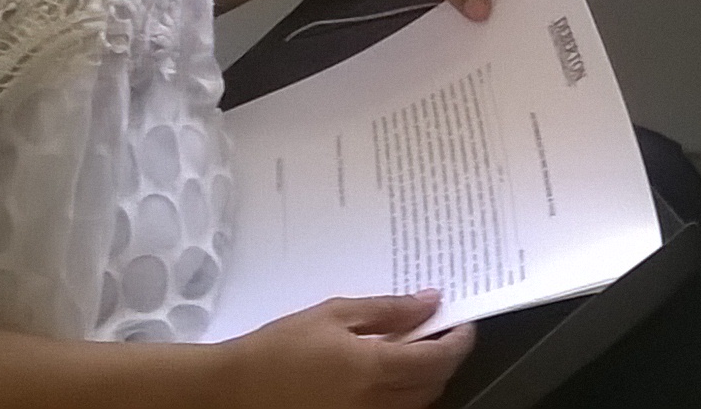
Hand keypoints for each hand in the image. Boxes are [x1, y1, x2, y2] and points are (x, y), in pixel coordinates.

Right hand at [217, 291, 475, 408]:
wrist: (238, 386)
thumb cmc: (280, 347)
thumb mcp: (335, 314)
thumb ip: (387, 310)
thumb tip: (428, 301)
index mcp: (374, 370)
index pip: (439, 359)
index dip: (459, 341)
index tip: (462, 324)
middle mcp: (376, 402)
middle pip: (435, 384)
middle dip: (445, 357)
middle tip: (439, 330)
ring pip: (417, 402)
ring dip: (426, 377)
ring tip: (413, 347)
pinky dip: (402, 393)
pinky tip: (387, 371)